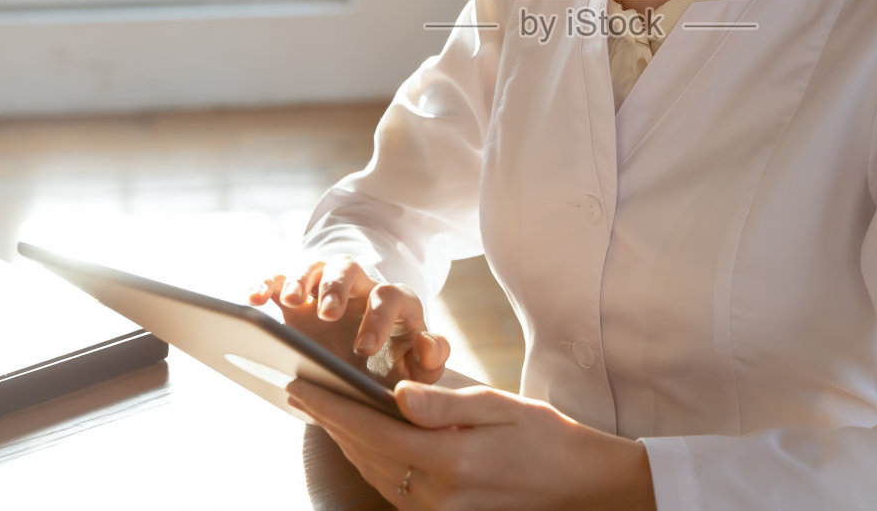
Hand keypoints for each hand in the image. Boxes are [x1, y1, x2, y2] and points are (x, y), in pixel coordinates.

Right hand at [249, 255, 450, 384]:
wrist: (364, 366)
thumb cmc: (392, 366)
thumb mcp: (416, 369)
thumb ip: (430, 360)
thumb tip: (429, 345)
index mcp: (393, 304)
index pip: (391, 297)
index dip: (379, 319)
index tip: (364, 349)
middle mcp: (359, 288)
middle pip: (350, 270)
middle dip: (338, 289)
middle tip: (327, 315)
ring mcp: (326, 288)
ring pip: (316, 268)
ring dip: (303, 280)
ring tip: (290, 301)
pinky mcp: (296, 296)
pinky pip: (280, 279)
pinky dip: (267, 284)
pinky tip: (253, 299)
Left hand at [285, 377, 656, 510]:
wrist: (577, 484)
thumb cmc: (544, 437)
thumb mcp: (501, 407)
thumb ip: (445, 403)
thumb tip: (396, 393)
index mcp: (450, 459)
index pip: (373, 430)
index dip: (332, 407)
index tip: (302, 384)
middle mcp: (436, 493)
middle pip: (365, 454)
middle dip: (329, 421)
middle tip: (299, 392)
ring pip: (374, 473)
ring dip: (344, 442)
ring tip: (322, 412)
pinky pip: (391, 487)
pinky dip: (369, 460)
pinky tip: (360, 442)